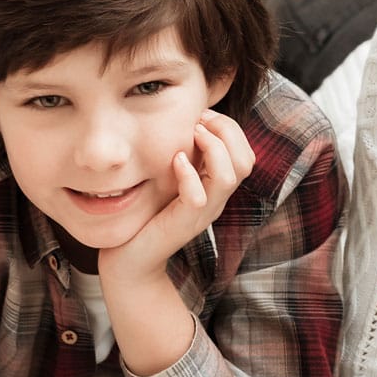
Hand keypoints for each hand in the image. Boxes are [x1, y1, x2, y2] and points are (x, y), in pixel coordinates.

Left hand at [98, 112, 255, 284]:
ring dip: (212, 148)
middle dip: (226, 131)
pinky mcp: (183, 224)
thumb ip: (184, 158)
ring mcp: (202, 213)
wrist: (131, 261)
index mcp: (216, 189)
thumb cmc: (147, 216)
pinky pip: (197, 197)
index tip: (200, 116)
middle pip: (245, 161)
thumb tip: (185, 122)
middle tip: (199, 121)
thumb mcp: (170, 181)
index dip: (229, 128)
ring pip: (228, 176)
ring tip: (192, 135)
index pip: (245, 154)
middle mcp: (216, 200)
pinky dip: (189, 174)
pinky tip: (176, 161)